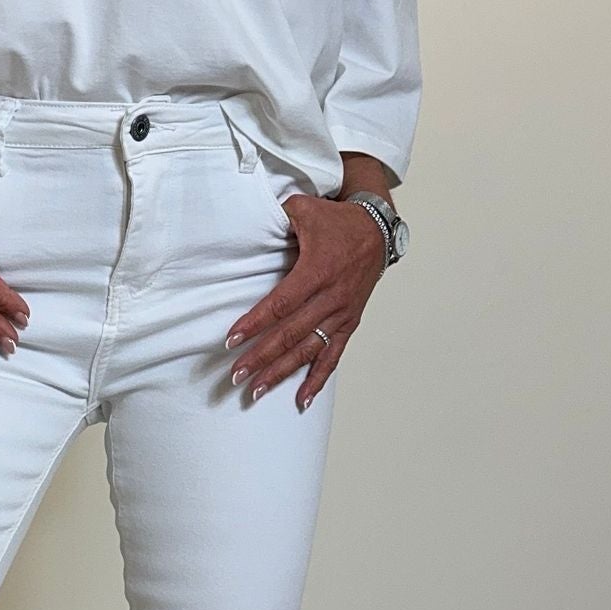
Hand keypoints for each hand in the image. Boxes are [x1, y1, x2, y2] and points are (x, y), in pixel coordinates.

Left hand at [225, 194, 387, 407]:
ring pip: (308, 350)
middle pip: (291, 334)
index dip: (255, 323)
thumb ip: (277, 216)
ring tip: (257, 391)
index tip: (232, 340)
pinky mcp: (349, 323)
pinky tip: (301, 400)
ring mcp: (341, 314)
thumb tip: (249, 221)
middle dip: (261, 357)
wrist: (378, 230)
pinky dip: (318, 380)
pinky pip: (333, 356)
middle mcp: (330, 298)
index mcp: (317, 271)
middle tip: (236, 375)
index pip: (281, 304)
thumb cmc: (338, 221)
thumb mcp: (304, 209)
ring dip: (282, 372)